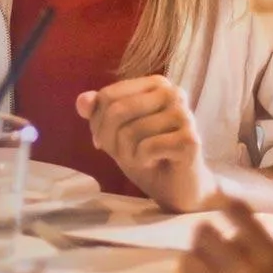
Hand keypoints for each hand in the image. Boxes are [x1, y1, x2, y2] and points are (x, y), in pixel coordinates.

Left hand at [75, 76, 217, 212]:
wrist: (178, 188)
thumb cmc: (148, 156)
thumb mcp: (116, 133)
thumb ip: (98, 113)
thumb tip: (82, 101)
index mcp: (156, 84)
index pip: (108, 96)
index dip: (98, 124)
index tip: (107, 141)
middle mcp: (173, 92)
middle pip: (117, 111)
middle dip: (111, 139)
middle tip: (124, 154)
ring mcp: (184, 115)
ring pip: (130, 131)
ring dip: (128, 154)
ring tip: (143, 159)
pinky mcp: (189, 139)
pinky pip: (146, 148)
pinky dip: (142, 161)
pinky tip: (155, 163)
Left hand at [181, 197, 272, 272]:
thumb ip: (261, 249)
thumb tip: (230, 226)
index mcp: (271, 259)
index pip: (240, 218)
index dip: (226, 205)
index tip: (217, 200)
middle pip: (205, 235)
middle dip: (203, 234)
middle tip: (204, 237)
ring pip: (188, 261)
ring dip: (193, 259)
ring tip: (200, 265)